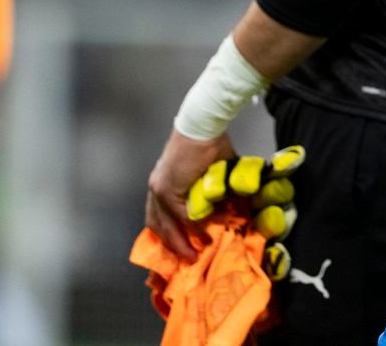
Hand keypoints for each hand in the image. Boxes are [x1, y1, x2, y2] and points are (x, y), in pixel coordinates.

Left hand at [144, 128, 235, 259]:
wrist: (203, 128)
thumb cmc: (208, 143)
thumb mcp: (210, 173)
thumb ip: (214, 193)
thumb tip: (228, 209)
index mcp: (164, 183)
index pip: (160, 215)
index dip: (170, 232)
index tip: (182, 246)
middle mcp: (156, 188)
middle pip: (157, 224)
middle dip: (172, 243)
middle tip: (187, 257)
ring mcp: (159, 188)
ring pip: (164, 224)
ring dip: (179, 241)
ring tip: (192, 254)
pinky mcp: (166, 189)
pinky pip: (178, 216)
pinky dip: (190, 229)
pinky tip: (201, 236)